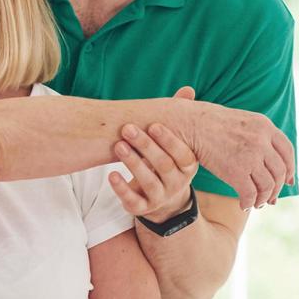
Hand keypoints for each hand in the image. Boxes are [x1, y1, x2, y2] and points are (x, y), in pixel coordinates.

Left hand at [110, 86, 199, 221]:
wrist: (161, 197)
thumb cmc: (165, 159)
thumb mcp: (174, 142)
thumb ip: (178, 119)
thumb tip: (188, 89)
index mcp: (188, 166)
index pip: (183, 154)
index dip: (169, 140)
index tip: (153, 125)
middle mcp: (178, 183)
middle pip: (164, 166)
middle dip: (145, 146)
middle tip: (127, 129)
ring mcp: (161, 197)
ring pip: (149, 183)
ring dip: (133, 163)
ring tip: (118, 146)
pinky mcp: (143, 208)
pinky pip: (133, 202)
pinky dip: (121, 188)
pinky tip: (111, 175)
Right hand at [173, 91, 294, 210]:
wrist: (187, 124)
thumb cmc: (207, 122)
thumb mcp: (240, 120)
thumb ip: (257, 135)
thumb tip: (268, 156)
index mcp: (264, 126)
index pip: (287, 152)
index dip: (290, 169)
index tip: (288, 181)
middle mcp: (261, 140)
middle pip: (280, 171)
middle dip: (277, 189)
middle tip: (270, 199)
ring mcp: (250, 156)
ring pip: (268, 185)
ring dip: (263, 198)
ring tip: (257, 204)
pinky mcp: (236, 171)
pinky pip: (250, 193)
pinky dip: (249, 203)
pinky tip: (244, 205)